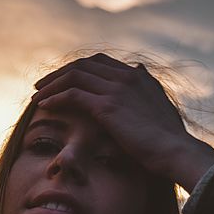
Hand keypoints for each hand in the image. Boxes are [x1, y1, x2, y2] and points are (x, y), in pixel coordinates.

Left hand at [32, 53, 213, 191]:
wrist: (176, 152)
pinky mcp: (108, 106)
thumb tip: (140, 70)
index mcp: (138, 76)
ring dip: (52, 84)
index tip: (63, 80)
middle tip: (42, 84)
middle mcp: (127, 76)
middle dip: (60, 73)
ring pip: (74, 76)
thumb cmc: (168, 140)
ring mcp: (117, 89)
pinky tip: (44, 106)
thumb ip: (146, 89)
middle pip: (83, 65)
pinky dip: (55, 98)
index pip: (100, 62)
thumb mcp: (159, 108)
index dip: (78, 69)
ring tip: (37, 95)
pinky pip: (72, 95)